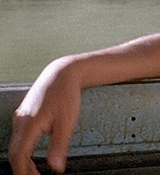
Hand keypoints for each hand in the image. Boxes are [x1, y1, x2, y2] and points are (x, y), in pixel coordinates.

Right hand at [9, 57, 82, 173]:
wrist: (61, 73)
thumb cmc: (66, 95)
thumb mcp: (68, 121)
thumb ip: (60, 145)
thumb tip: (56, 168)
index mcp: (29, 124)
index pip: (19, 156)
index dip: (24, 172)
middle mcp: (20, 122)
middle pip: (14, 153)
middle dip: (22, 170)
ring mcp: (19, 118)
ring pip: (14, 146)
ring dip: (22, 162)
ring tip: (35, 174)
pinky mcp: (23, 116)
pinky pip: (17, 139)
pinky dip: (22, 152)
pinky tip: (31, 158)